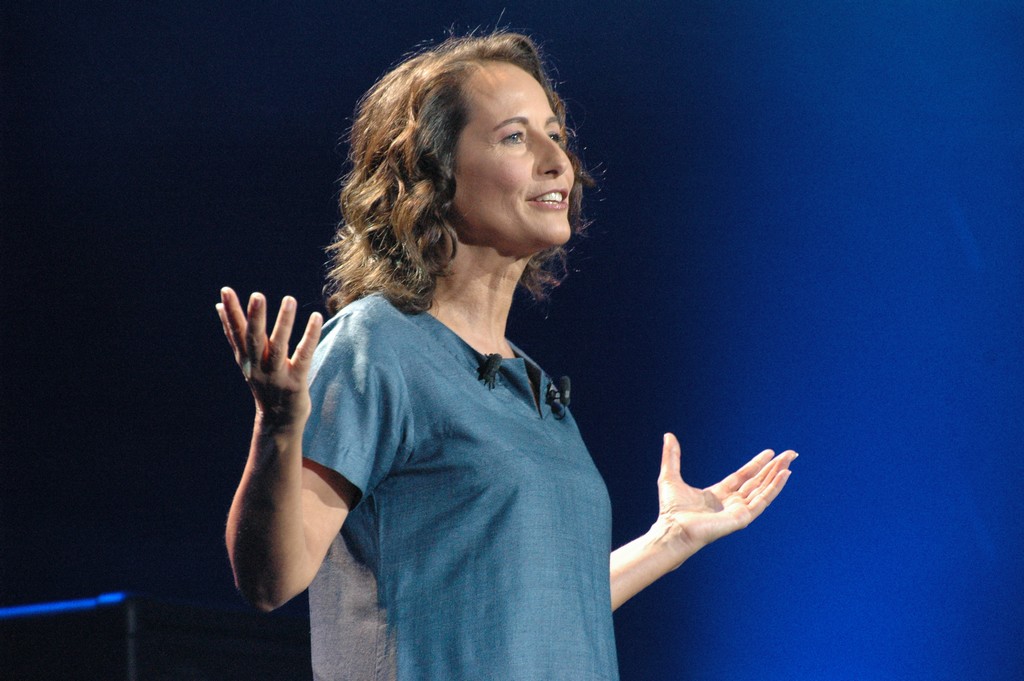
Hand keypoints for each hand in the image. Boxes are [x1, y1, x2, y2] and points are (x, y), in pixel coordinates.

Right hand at [216, 287, 322, 428]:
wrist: (278, 422)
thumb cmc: (264, 384)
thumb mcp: (247, 360)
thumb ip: (235, 334)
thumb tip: (219, 307)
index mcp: (246, 359)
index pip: (236, 333)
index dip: (230, 313)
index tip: (225, 291)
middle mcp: (258, 367)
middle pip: (254, 340)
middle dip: (254, 317)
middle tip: (257, 295)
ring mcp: (277, 375)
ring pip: (279, 346)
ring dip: (284, 323)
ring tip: (289, 299)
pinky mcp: (296, 382)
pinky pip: (304, 356)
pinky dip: (310, 337)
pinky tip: (317, 317)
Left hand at [656, 433, 795, 560]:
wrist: (674, 529)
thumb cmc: (671, 510)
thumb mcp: (670, 476)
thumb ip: (671, 456)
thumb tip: (668, 436)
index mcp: (718, 495)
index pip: (743, 476)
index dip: (756, 464)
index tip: (769, 453)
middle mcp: (731, 503)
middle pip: (757, 481)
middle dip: (773, 467)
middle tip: (790, 454)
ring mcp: (738, 510)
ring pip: (763, 489)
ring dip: (777, 475)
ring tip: (790, 461)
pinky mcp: (743, 518)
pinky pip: (763, 500)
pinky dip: (775, 488)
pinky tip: (784, 475)